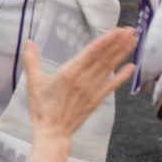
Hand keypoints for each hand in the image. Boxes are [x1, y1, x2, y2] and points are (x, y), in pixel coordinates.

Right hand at [19, 29, 135, 148]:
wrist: (53, 131)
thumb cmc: (42, 107)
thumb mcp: (33, 81)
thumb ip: (31, 60)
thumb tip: (28, 41)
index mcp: (69, 73)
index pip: (91, 53)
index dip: (105, 41)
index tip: (117, 30)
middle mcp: (84, 80)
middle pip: (104, 58)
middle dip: (118, 43)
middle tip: (131, 30)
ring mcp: (92, 90)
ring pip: (109, 68)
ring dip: (122, 54)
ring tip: (133, 41)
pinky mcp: (96, 100)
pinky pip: (112, 86)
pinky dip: (122, 76)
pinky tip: (132, 67)